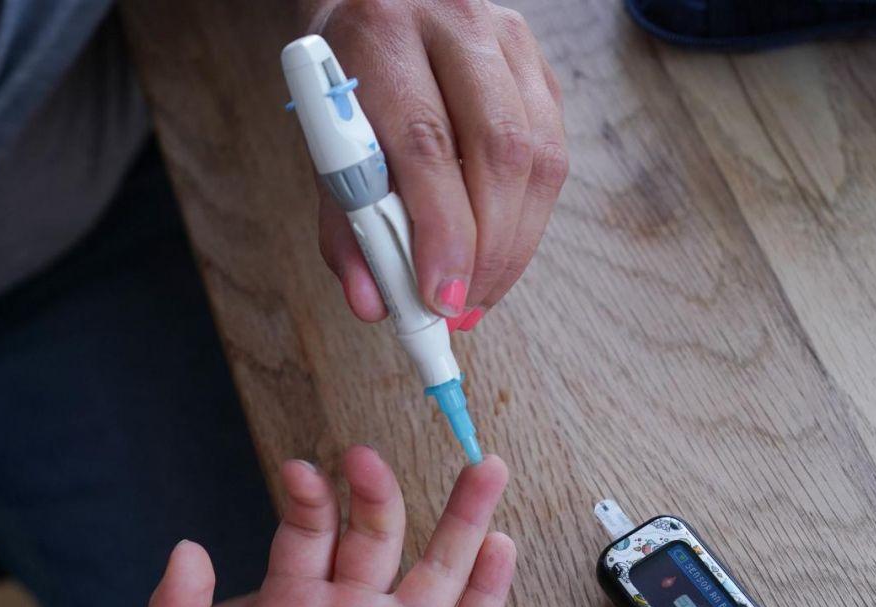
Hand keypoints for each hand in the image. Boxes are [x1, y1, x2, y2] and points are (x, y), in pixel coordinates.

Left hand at [146, 446, 515, 606]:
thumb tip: (185, 547)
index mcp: (294, 606)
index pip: (310, 534)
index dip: (310, 499)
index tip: (300, 470)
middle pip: (379, 535)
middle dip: (378, 493)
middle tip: (369, 459)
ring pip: (439, 569)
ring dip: (463, 519)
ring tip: (482, 468)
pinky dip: (488, 589)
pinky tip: (501, 546)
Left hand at [303, 0, 567, 327]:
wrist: (381, 1)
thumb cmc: (349, 77)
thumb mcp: (323, 139)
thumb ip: (344, 222)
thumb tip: (373, 302)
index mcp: (383, 33)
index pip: (425, 141)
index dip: (440, 231)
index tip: (437, 296)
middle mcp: (454, 23)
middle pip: (498, 150)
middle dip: (486, 249)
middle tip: (461, 307)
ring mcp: (508, 40)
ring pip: (539, 157)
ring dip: (514, 245)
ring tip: (478, 293)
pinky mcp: (540, 66)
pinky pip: (553, 156)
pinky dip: (528, 220)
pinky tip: (499, 251)